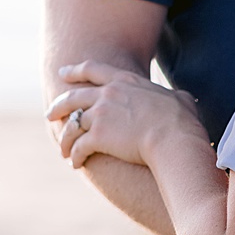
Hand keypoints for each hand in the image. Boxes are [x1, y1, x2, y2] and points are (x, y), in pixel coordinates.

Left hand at [47, 61, 202, 169]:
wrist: (173, 139)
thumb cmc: (182, 122)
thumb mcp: (182, 101)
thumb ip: (177, 97)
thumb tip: (184, 99)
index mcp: (124, 81)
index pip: (92, 70)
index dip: (74, 71)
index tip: (63, 74)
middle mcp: (107, 94)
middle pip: (73, 96)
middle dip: (58, 105)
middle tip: (50, 114)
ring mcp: (100, 115)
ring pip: (72, 124)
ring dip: (65, 138)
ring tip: (63, 149)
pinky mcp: (98, 137)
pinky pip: (79, 146)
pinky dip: (75, 155)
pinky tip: (75, 163)